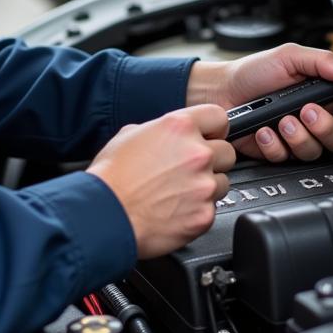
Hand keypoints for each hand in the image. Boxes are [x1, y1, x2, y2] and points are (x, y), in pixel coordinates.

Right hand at [87, 104, 234, 258]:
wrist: (105, 215)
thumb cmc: (111, 177)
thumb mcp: (129, 135)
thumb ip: (159, 130)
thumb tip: (168, 136)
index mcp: (179, 127)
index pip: (219, 117)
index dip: (214, 129)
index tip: (210, 137)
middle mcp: (197, 153)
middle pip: (227, 152)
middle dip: (211, 161)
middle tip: (188, 171)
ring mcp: (203, 185)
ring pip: (222, 182)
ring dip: (205, 187)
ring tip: (177, 193)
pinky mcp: (204, 214)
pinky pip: (211, 209)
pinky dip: (197, 211)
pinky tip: (174, 210)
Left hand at [186, 43, 332, 162]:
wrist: (221, 91)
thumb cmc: (254, 72)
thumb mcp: (289, 56)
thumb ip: (321, 61)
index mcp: (329, 92)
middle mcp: (320, 117)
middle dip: (327, 125)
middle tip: (308, 110)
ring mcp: (302, 136)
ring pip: (319, 150)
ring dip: (300, 135)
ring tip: (282, 119)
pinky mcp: (282, 152)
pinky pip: (288, 158)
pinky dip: (275, 144)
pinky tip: (264, 130)